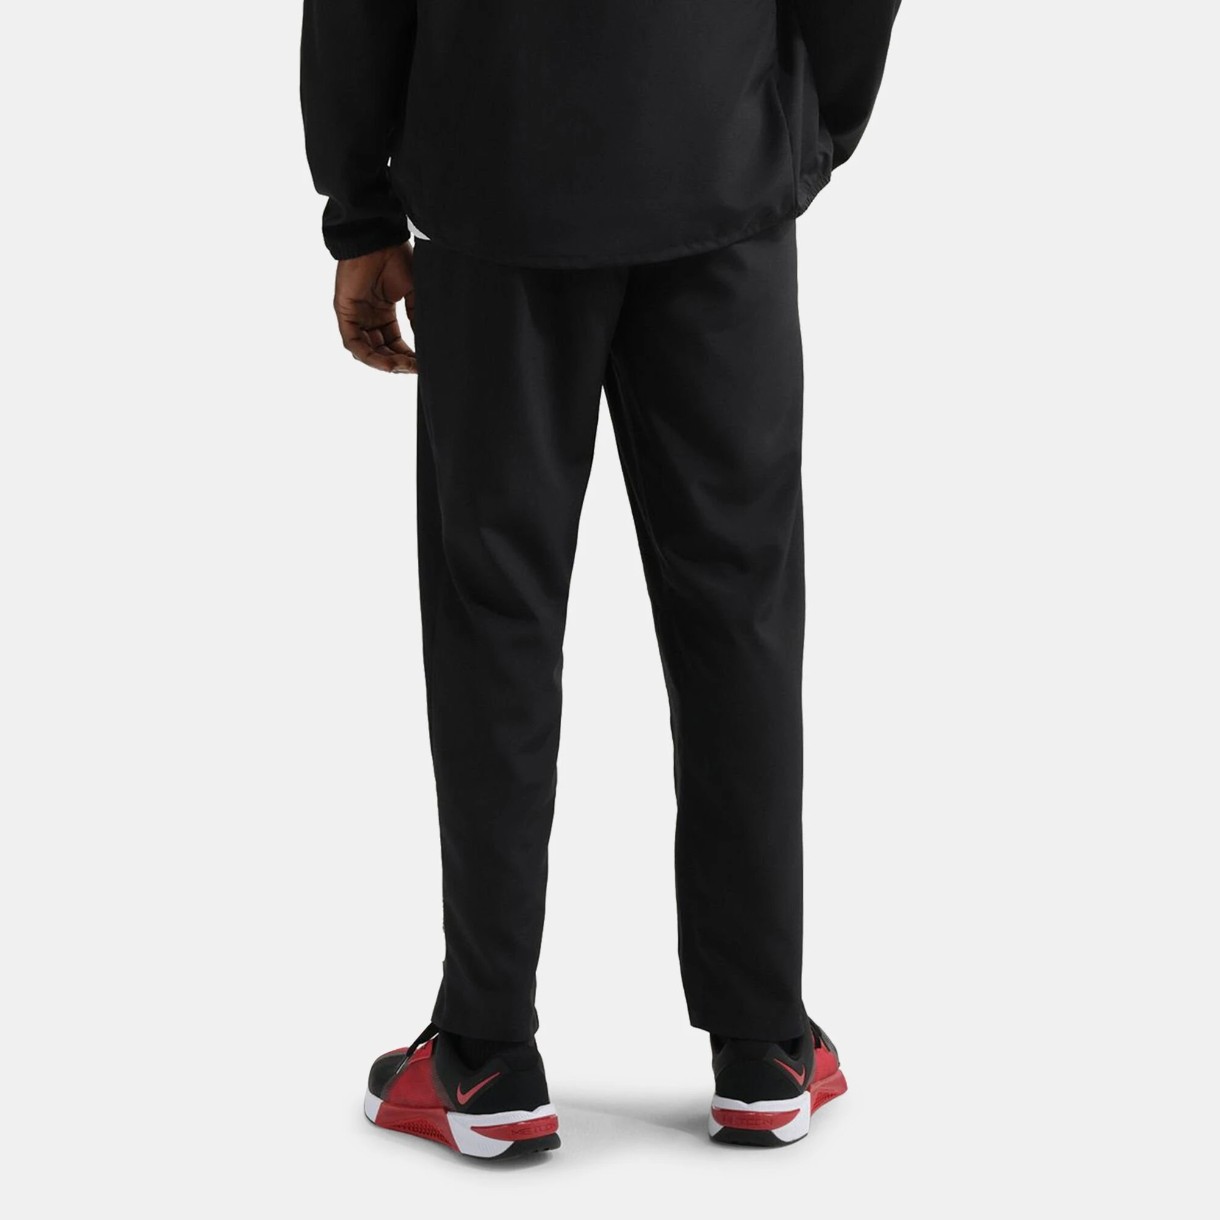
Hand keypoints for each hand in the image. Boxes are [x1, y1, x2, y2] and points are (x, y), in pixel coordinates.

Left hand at [333, 243, 416, 373]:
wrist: (379, 238)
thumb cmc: (395, 258)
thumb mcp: (413, 292)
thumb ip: (417, 317)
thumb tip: (426, 342)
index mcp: (384, 312)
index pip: (395, 344)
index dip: (408, 357)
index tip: (423, 365)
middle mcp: (369, 317)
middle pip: (382, 351)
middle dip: (398, 363)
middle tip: (415, 369)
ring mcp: (356, 316)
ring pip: (367, 351)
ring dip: (385, 363)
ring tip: (403, 367)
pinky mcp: (344, 313)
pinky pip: (353, 343)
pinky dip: (369, 356)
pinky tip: (387, 362)